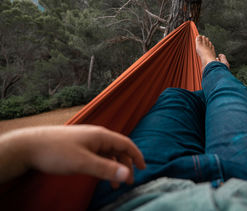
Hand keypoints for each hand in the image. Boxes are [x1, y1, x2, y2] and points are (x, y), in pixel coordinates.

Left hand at [0, 125, 145, 184]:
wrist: (29, 146)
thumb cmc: (56, 152)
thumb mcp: (83, 163)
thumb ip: (106, 169)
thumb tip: (128, 174)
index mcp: (101, 136)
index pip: (126, 143)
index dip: (136, 155)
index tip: (143, 168)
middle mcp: (97, 136)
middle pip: (118, 149)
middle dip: (125, 166)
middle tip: (128, 183)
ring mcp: (87, 141)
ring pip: (108, 154)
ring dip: (114, 168)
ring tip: (114, 185)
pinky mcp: (79, 146)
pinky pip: (98, 156)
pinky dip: (103, 166)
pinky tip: (100, 176)